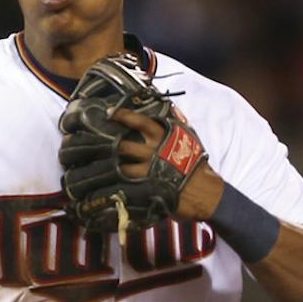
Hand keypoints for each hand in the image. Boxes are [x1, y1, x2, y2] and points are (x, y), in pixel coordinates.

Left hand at [110, 106, 221, 220]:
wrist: (205, 191)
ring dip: (112, 166)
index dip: (124, 116)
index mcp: (164, 137)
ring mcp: (149, 171)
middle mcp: (154, 152)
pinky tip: (107, 183)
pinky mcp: (147, 187)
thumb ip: (176, 125)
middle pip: (124, 145)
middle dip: (110, 145)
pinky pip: (125, 185)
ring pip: (122, 166)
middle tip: (98, 144)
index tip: (110, 113)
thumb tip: (169, 110)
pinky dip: (116, 183)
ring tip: (100, 165)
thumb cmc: (195, 163)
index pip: (141, 122)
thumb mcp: (188, 140)